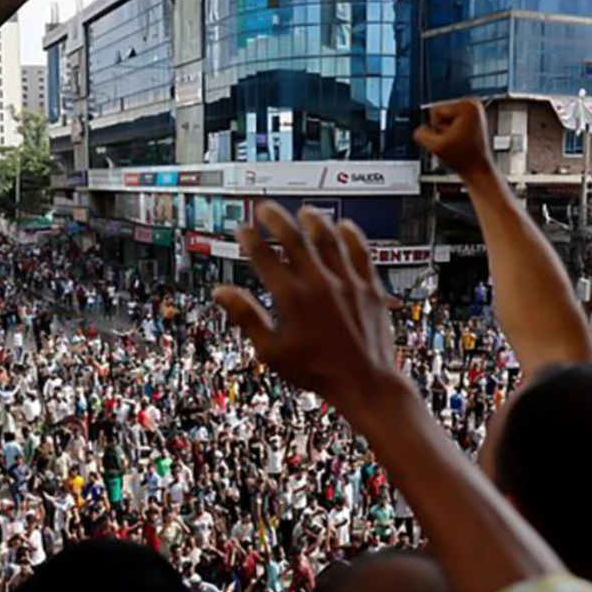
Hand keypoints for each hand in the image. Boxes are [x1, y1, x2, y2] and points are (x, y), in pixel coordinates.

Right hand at [214, 202, 407, 426]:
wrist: (365, 383)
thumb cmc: (318, 371)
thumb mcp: (272, 351)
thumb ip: (246, 317)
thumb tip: (222, 294)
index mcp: (292, 298)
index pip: (265, 256)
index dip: (250, 238)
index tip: (243, 230)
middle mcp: (320, 284)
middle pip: (294, 238)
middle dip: (276, 219)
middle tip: (265, 209)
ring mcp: (347, 282)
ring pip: (328, 238)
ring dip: (313, 221)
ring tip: (303, 212)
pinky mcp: (369, 287)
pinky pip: (360, 251)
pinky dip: (351, 235)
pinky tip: (343, 226)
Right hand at [414, 98, 493, 178]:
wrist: (477, 169)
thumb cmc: (463, 158)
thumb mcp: (436, 147)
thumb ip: (421, 135)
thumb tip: (418, 131)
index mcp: (466, 105)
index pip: (434, 111)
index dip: (436, 128)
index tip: (450, 139)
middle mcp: (473, 103)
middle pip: (439, 112)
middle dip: (441, 129)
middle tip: (454, 142)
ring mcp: (474, 110)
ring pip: (443, 118)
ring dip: (446, 132)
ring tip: (458, 142)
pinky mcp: (472, 117)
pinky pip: (450, 121)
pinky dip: (452, 132)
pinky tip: (460, 141)